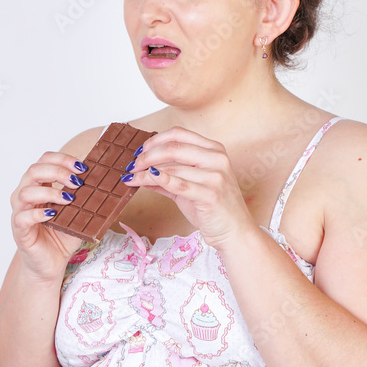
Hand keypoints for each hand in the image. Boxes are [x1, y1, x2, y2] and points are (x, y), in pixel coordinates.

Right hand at [10, 152, 90, 281]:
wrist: (52, 264)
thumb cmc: (62, 236)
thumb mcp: (77, 212)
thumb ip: (84, 195)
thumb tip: (105, 179)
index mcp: (39, 186)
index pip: (44, 161)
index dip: (62, 159)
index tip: (82, 167)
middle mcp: (25, 195)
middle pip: (33, 171)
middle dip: (57, 171)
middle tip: (77, 181)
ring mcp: (20, 212)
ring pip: (26, 192)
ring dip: (50, 192)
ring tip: (69, 199)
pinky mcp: (19, 230)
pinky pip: (22, 217)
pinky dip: (38, 213)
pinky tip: (53, 214)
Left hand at [122, 126, 256, 247]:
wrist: (235, 232)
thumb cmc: (214, 209)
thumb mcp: (191, 187)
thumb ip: (169, 177)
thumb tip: (142, 171)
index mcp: (214, 150)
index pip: (179, 134)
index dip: (155, 140)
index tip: (140, 150)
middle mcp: (217, 159)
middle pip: (173, 148)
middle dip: (147, 155)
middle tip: (131, 165)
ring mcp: (216, 176)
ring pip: (171, 167)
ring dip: (145, 172)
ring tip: (131, 177)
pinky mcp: (210, 194)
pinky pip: (177, 184)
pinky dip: (155, 181)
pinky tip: (141, 181)